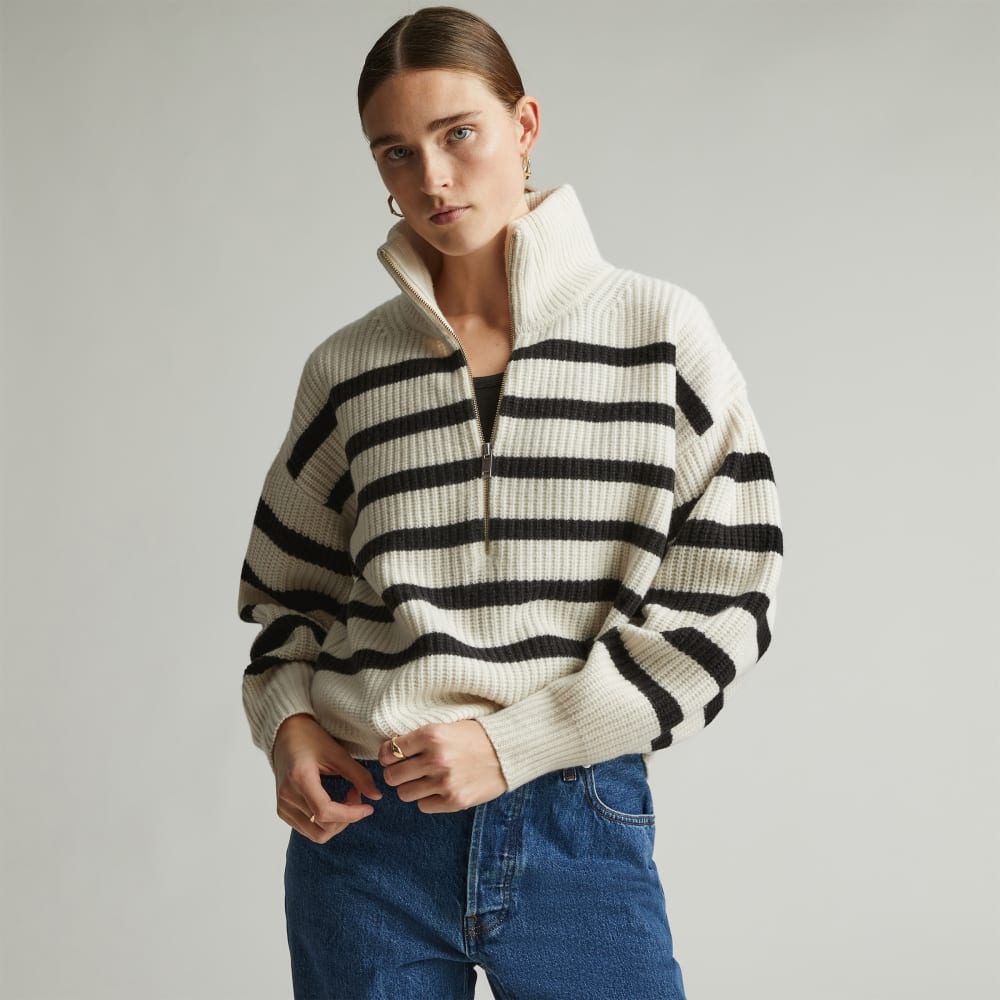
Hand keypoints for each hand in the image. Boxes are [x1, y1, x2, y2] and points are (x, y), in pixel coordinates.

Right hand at [272, 713, 382, 842]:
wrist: (285, 733)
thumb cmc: (310, 738)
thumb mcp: (337, 753)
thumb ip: (358, 775)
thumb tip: (377, 796)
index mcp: (299, 779)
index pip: (325, 812)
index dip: (351, 814)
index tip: (369, 807)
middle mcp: (287, 797)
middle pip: (322, 828)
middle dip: (346, 818)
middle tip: (356, 793)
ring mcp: (282, 806)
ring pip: (316, 833)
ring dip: (337, 822)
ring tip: (346, 798)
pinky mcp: (282, 810)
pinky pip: (308, 828)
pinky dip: (326, 822)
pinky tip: (334, 802)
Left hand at [376, 719, 507, 813]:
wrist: (509, 751)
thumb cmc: (476, 736)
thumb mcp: (447, 727)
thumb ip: (420, 738)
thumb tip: (391, 748)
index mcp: (431, 735)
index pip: (390, 751)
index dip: (387, 756)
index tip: (393, 757)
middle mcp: (435, 759)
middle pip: (392, 776)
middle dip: (396, 774)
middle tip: (407, 771)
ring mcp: (445, 782)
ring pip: (404, 794)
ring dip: (411, 788)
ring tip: (424, 781)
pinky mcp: (455, 801)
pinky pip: (423, 806)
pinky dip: (428, 799)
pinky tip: (440, 790)